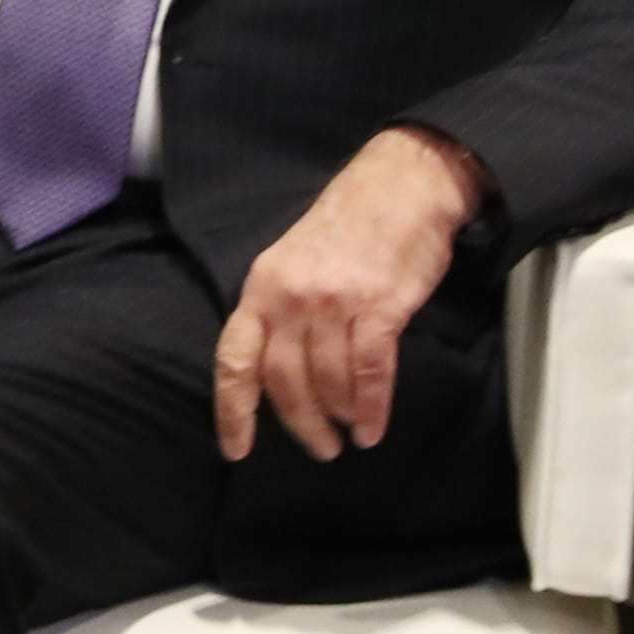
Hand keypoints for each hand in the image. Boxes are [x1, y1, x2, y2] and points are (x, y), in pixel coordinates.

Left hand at [214, 127, 487, 464]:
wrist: (401, 184)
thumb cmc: (348, 225)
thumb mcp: (292, 261)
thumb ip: (281, 310)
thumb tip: (278, 371)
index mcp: (262, 286)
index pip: (234, 358)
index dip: (232, 410)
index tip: (236, 449)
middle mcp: (291, 296)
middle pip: (283, 380)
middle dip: (301, 423)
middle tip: (320, 448)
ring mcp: (334, 301)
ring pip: (328, 381)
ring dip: (338, 417)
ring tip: (349, 433)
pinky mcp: (379, 306)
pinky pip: (371, 372)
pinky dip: (372, 408)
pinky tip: (373, 428)